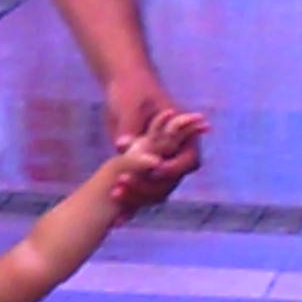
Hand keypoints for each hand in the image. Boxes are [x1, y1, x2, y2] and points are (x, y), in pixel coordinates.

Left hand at [105, 71, 200, 212]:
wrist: (123, 88)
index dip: (173, 169)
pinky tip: (114, 213)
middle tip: (123, 183)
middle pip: (169, 182)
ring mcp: (156, 165)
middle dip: (148, 187)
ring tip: (114, 195)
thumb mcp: (132, 104)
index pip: (188, 161)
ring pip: (153, 191)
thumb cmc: (134, 89)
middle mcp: (172, 155)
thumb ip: (130, 125)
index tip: (154, 169)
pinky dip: (127, 200)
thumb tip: (123, 145)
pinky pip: (137, 190)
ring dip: (136, 197)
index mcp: (184, 137)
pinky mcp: (139, 170)